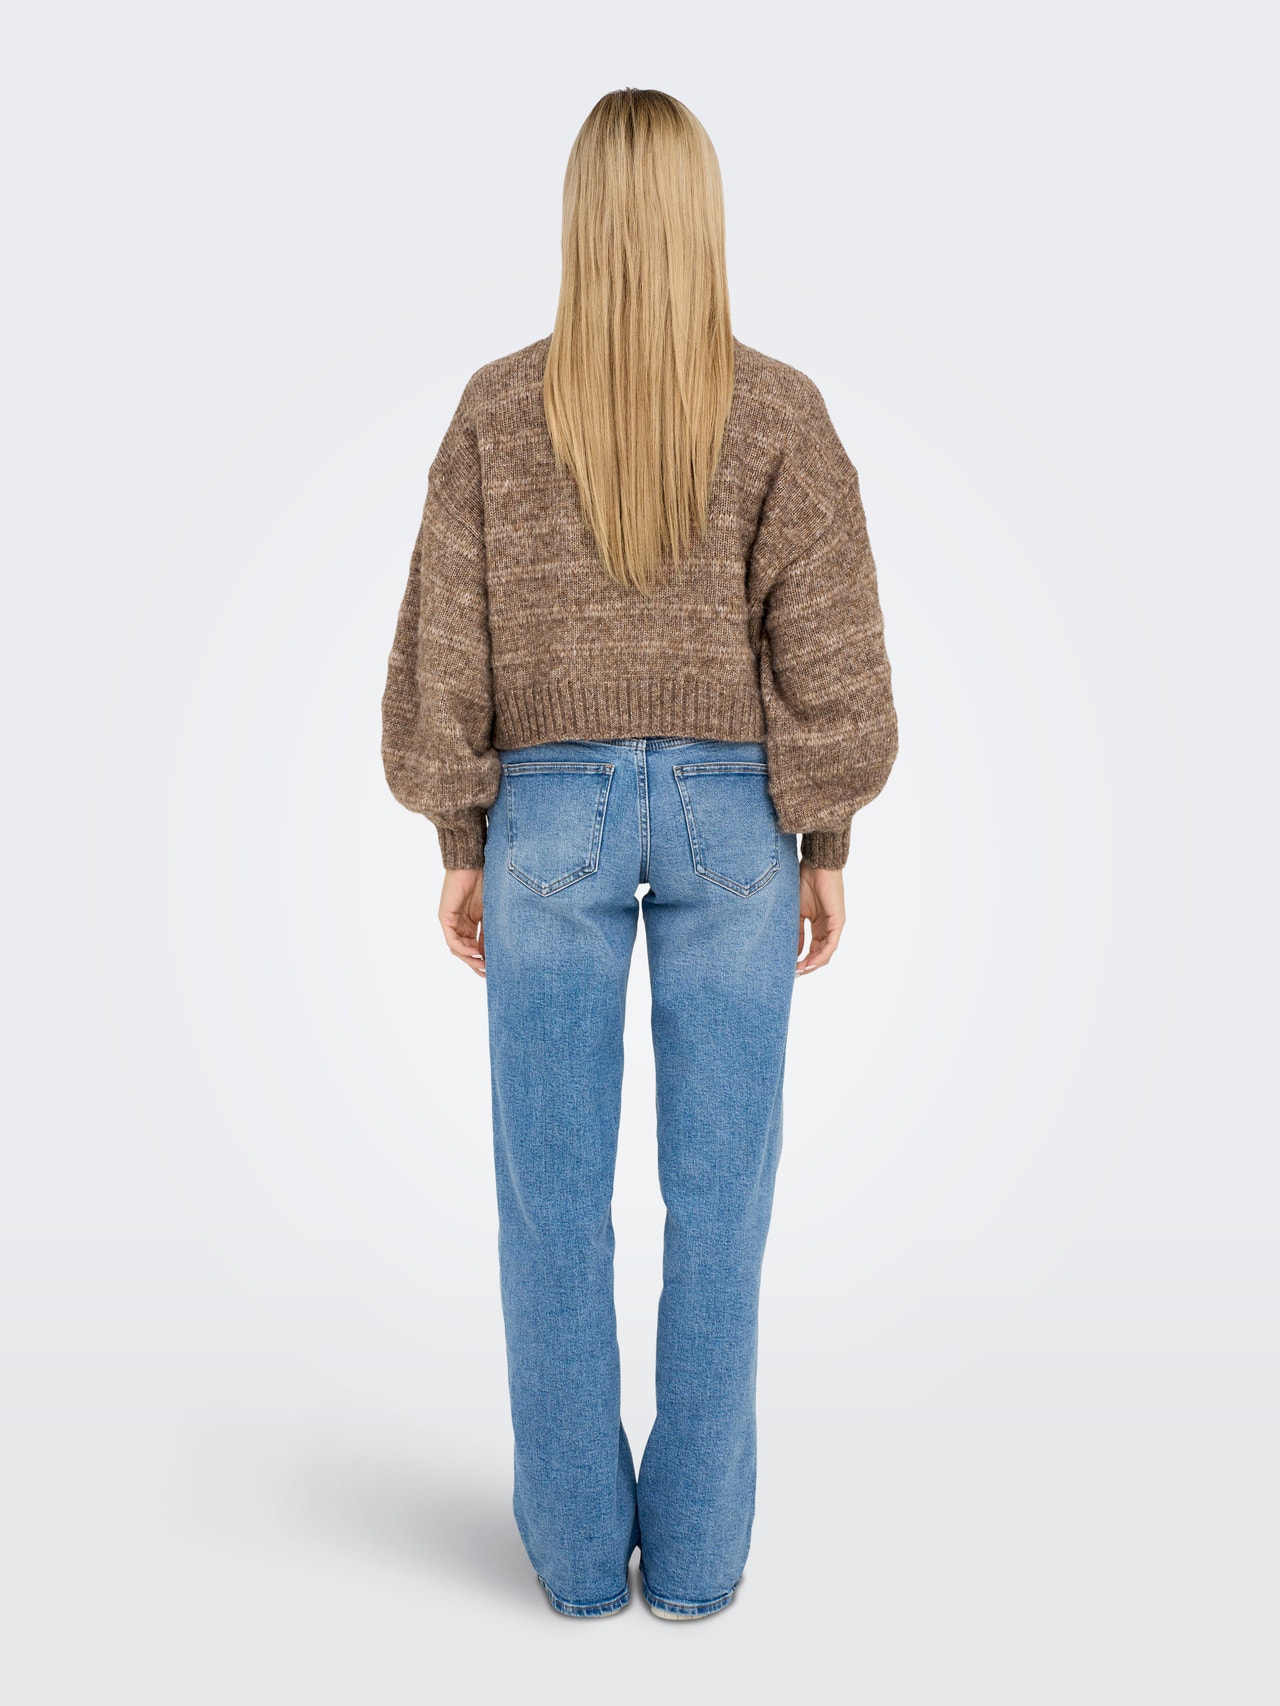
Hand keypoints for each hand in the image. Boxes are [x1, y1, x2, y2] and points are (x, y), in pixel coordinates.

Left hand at [439, 867, 484, 975]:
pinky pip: (452, 939)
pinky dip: (462, 948)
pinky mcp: (445, 918)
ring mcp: (452, 922)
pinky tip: (473, 952)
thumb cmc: (486, 882)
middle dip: (476, 964)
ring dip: (469, 959)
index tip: (495, 970)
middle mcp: (460, 925)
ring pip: (458, 948)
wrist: (474, 863)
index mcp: (472, 924)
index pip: (475, 947)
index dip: (484, 960)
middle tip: (487, 974)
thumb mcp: (492, 912)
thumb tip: (494, 953)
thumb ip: (490, 932)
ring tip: (482, 965)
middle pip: (465, 951)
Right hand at [796, 861, 845, 975]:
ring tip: (800, 970)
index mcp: (819, 925)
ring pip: (827, 952)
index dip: (802, 960)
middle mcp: (828, 927)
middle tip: (794, 973)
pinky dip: (821, 955)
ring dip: (814, 964)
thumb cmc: (805, 882)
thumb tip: (793, 952)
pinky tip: (810, 962)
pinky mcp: (838, 921)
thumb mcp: (797, 912)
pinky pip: (831, 944)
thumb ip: (797, 932)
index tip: (789, 968)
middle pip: (820, 954)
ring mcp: (834, 925)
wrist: (816, 865)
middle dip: (807, 966)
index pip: (813, 949)